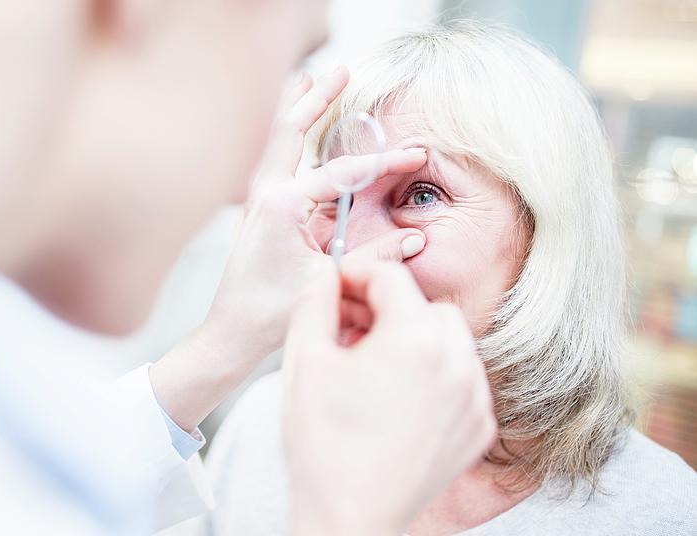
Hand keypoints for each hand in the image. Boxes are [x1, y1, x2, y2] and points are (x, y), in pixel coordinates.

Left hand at [205, 67, 426, 357]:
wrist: (229, 332)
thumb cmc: (271, 312)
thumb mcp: (328, 282)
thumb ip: (373, 258)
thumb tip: (415, 240)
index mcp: (281, 205)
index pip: (342, 174)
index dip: (383, 164)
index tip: (416, 155)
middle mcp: (263, 192)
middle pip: (291, 130)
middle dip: (319, 98)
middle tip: (341, 68)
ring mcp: (254, 198)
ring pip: (277, 139)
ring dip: (295, 108)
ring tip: (306, 76)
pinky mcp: (255, 208)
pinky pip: (272, 158)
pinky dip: (285, 135)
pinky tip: (291, 123)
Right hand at [284, 261, 496, 535]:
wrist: (349, 519)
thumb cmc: (324, 447)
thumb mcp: (305, 361)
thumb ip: (315, 302)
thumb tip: (323, 272)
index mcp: (414, 341)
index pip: (391, 278)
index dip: (357, 275)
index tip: (336, 288)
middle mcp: (456, 364)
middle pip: (426, 306)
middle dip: (389, 308)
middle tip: (351, 329)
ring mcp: (473, 399)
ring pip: (450, 340)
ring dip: (415, 337)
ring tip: (373, 364)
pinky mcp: (478, 428)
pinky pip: (462, 378)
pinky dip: (435, 374)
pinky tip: (398, 393)